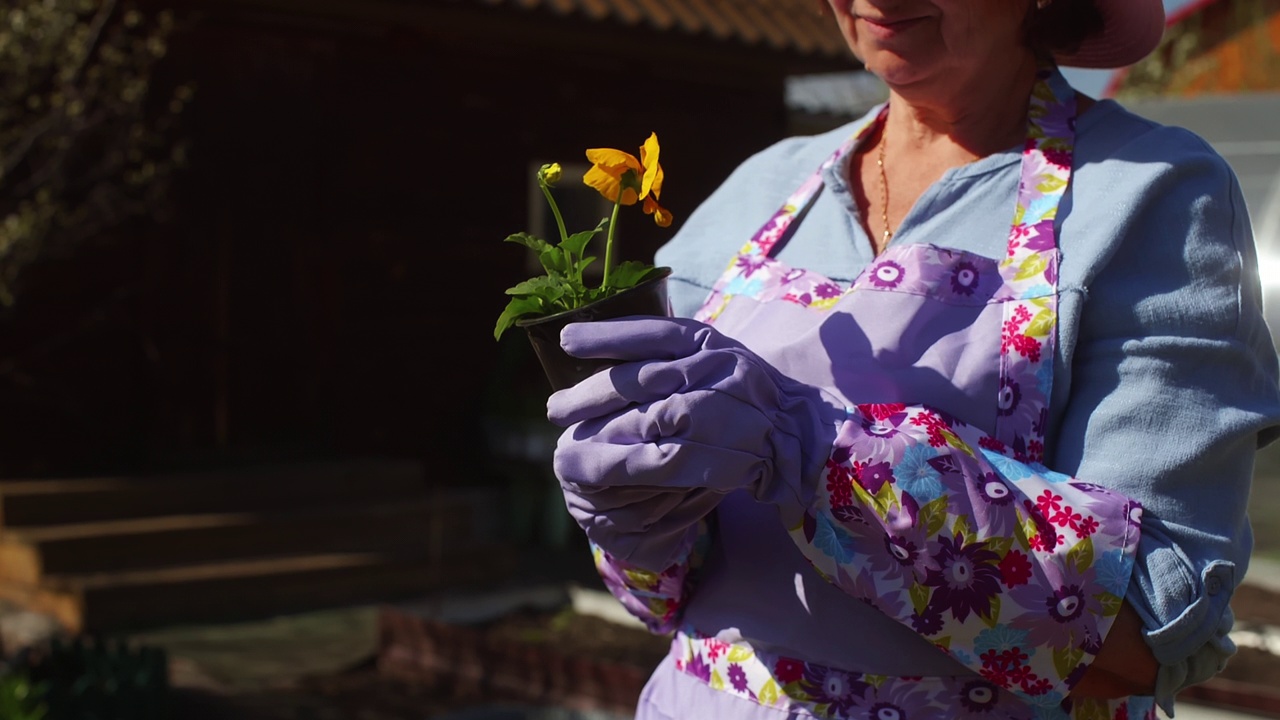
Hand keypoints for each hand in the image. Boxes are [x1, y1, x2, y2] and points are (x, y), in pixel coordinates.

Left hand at [549, 317, 845, 506]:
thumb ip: (676, 361)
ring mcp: (723, 410)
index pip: (654, 332)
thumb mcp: (717, 363)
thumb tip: (613, 364)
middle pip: (642, 378)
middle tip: (555, 408)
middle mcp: (719, 368)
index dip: (608, 335)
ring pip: (647, 420)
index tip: (565, 340)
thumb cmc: (749, 401)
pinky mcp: (722, 452)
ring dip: (602, 435)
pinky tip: (600, 470)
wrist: (805, 440)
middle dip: (592, 394)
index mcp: (713, 342)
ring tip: (567, 447)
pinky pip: (664, 460)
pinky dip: (628, 465)